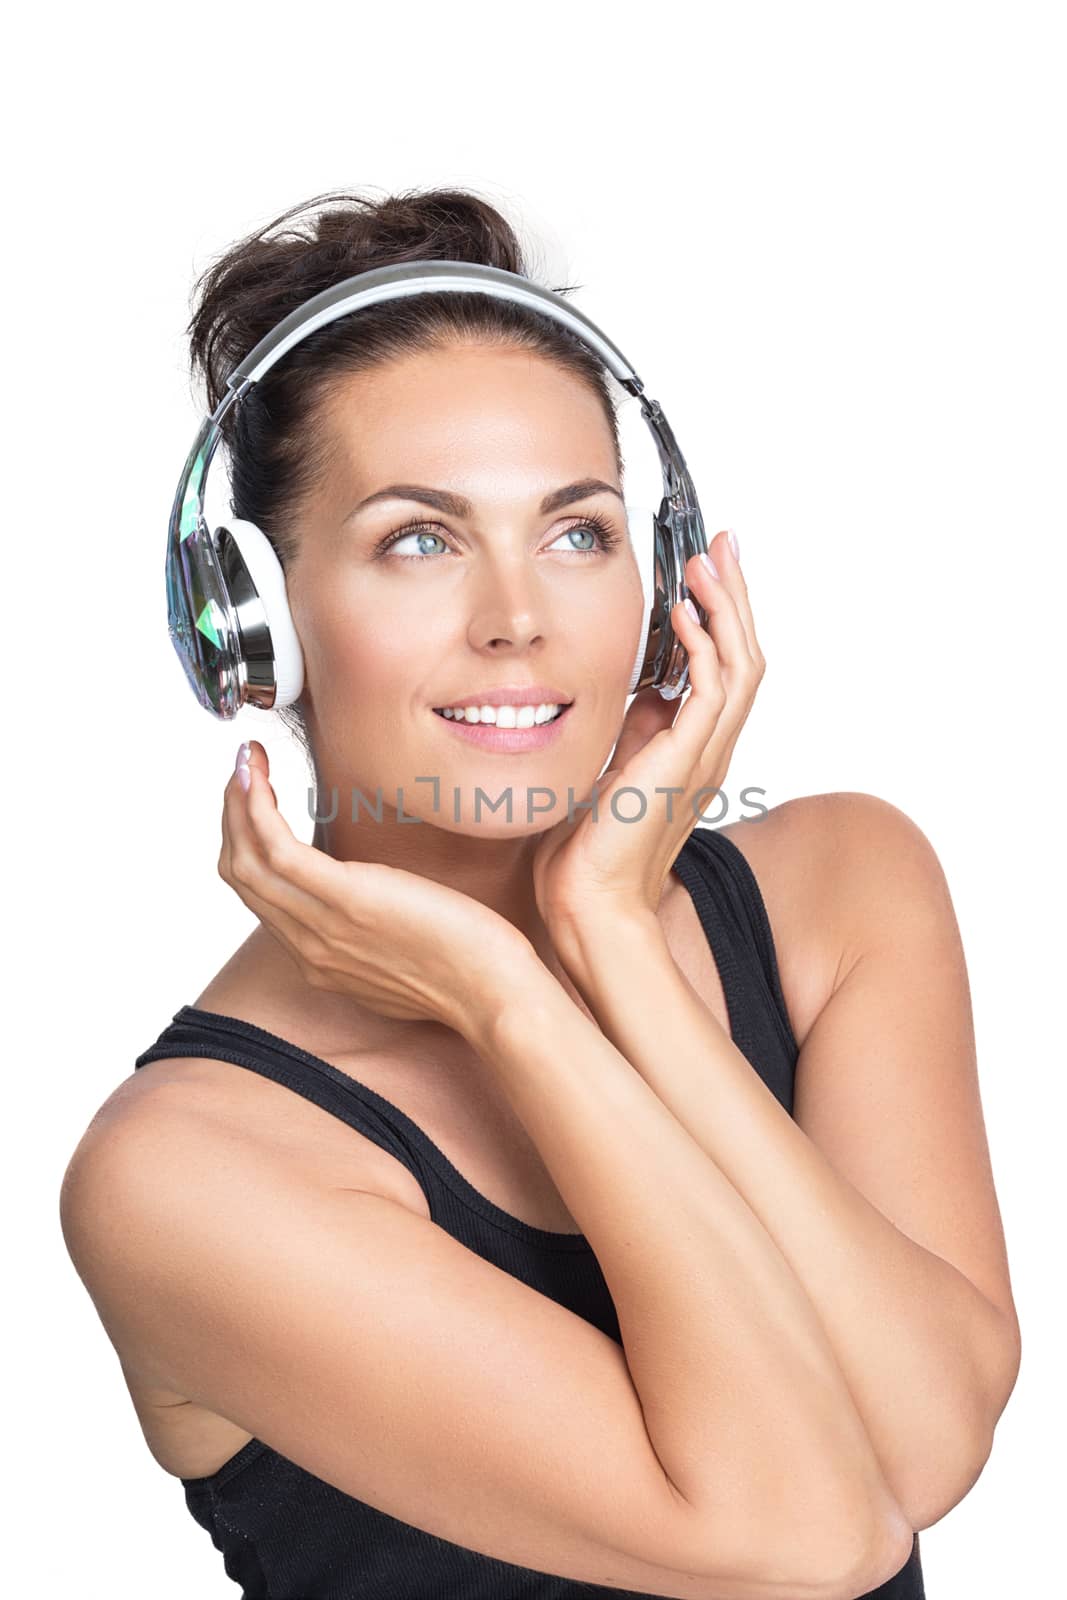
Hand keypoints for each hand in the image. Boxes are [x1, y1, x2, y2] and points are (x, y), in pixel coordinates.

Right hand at [218, 743, 534, 1036]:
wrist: (496, 995)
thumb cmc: (474, 971)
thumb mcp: (407, 956)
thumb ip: (379, 932)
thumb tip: (381, 900)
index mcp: (322, 959)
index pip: (261, 898)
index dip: (248, 843)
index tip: (258, 800)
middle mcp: (310, 947)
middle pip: (242, 876)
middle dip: (233, 816)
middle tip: (244, 767)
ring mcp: (322, 926)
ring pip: (247, 860)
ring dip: (238, 801)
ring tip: (245, 758)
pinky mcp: (346, 899)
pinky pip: (276, 848)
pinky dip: (256, 806)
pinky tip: (259, 773)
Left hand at [531, 529, 764, 950]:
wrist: (589, 904)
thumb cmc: (588, 852)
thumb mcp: (609, 771)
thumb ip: (632, 733)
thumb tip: (641, 690)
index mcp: (694, 752)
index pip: (725, 670)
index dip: (720, 618)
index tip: (703, 572)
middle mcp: (710, 751)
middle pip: (746, 657)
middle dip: (734, 596)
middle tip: (720, 545)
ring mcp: (705, 757)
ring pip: (743, 665)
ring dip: (726, 607)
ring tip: (706, 561)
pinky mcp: (687, 761)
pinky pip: (715, 690)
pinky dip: (706, 645)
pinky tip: (683, 613)